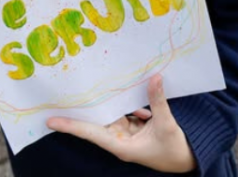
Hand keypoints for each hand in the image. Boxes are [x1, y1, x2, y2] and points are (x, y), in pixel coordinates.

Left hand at [46, 75, 195, 173]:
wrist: (187, 159)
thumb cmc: (174, 149)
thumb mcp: (166, 125)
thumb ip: (158, 101)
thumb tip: (154, 78)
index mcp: (121, 146)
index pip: (91, 134)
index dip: (71, 126)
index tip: (50, 121)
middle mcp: (118, 140)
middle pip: (96, 120)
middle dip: (84, 106)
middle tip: (65, 91)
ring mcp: (124, 134)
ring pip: (111, 113)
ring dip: (111, 100)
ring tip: (98, 82)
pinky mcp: (132, 128)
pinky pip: (124, 112)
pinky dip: (130, 104)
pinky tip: (138, 97)